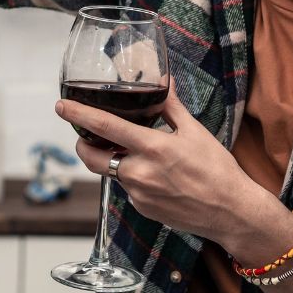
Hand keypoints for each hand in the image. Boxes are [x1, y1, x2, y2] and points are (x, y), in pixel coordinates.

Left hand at [55, 84, 272, 245]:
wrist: (232, 212)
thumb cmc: (217, 169)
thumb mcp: (194, 131)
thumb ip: (171, 106)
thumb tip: (164, 81)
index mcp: (152, 148)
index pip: (104, 126)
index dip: (78, 115)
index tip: (61, 106)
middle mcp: (139, 172)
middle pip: (90, 157)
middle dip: (82, 144)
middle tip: (87, 134)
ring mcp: (138, 193)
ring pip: (110, 171)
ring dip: (114, 159)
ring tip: (133, 151)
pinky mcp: (141, 208)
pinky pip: (127, 188)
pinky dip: (133, 177)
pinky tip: (156, 176)